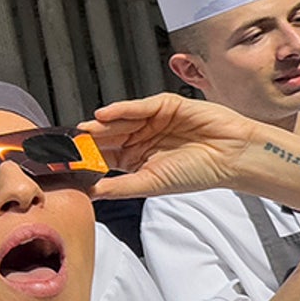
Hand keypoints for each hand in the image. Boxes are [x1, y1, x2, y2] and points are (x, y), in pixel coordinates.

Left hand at [78, 93, 260, 199]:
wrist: (232, 156)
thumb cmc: (198, 173)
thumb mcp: (151, 184)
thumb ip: (119, 188)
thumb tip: (88, 195)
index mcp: (135, 160)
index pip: (104, 158)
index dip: (87, 160)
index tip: (67, 163)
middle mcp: (141, 139)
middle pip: (108, 138)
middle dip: (89, 140)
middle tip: (68, 143)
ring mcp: (152, 121)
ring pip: (120, 121)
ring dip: (102, 125)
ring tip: (84, 130)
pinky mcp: (165, 105)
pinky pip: (139, 107)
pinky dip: (122, 109)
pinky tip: (105, 114)